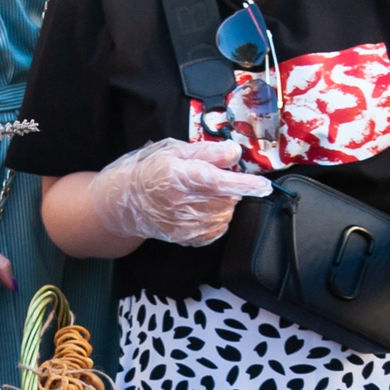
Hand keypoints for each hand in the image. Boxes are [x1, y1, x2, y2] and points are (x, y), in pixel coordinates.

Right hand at [92, 138, 271, 247]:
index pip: (219, 182)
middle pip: (226, 200)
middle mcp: (180, 203)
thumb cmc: (151, 171)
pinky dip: (219, 220)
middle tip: (216, 178)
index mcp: (178, 177)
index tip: (263, 185)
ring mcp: (182, 224)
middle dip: (231, 189)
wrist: (126, 200)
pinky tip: (205, 209)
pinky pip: (216, 231)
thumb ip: (207, 152)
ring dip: (225, 204)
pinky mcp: (184, 238)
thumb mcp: (176, 151)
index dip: (245, 184)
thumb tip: (234, 152)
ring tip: (207, 194)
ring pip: (224, 216)